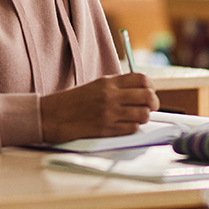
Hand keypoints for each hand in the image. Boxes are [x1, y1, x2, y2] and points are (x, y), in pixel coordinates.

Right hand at [38, 74, 156, 143]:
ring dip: (144, 117)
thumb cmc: (75, 101)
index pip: (142, 79)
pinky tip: (126, 125)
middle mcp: (111, 95)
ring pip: (143, 114)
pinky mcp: (107, 128)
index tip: (149, 91)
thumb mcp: (97, 85)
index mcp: (109, 82)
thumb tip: (142, 91)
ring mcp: (110, 113)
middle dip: (153, 103)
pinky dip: (133, 127)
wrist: (55, 116)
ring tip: (136, 117)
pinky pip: (132, 128)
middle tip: (151, 107)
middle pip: (148, 96)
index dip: (151, 86)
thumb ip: (118, 86)